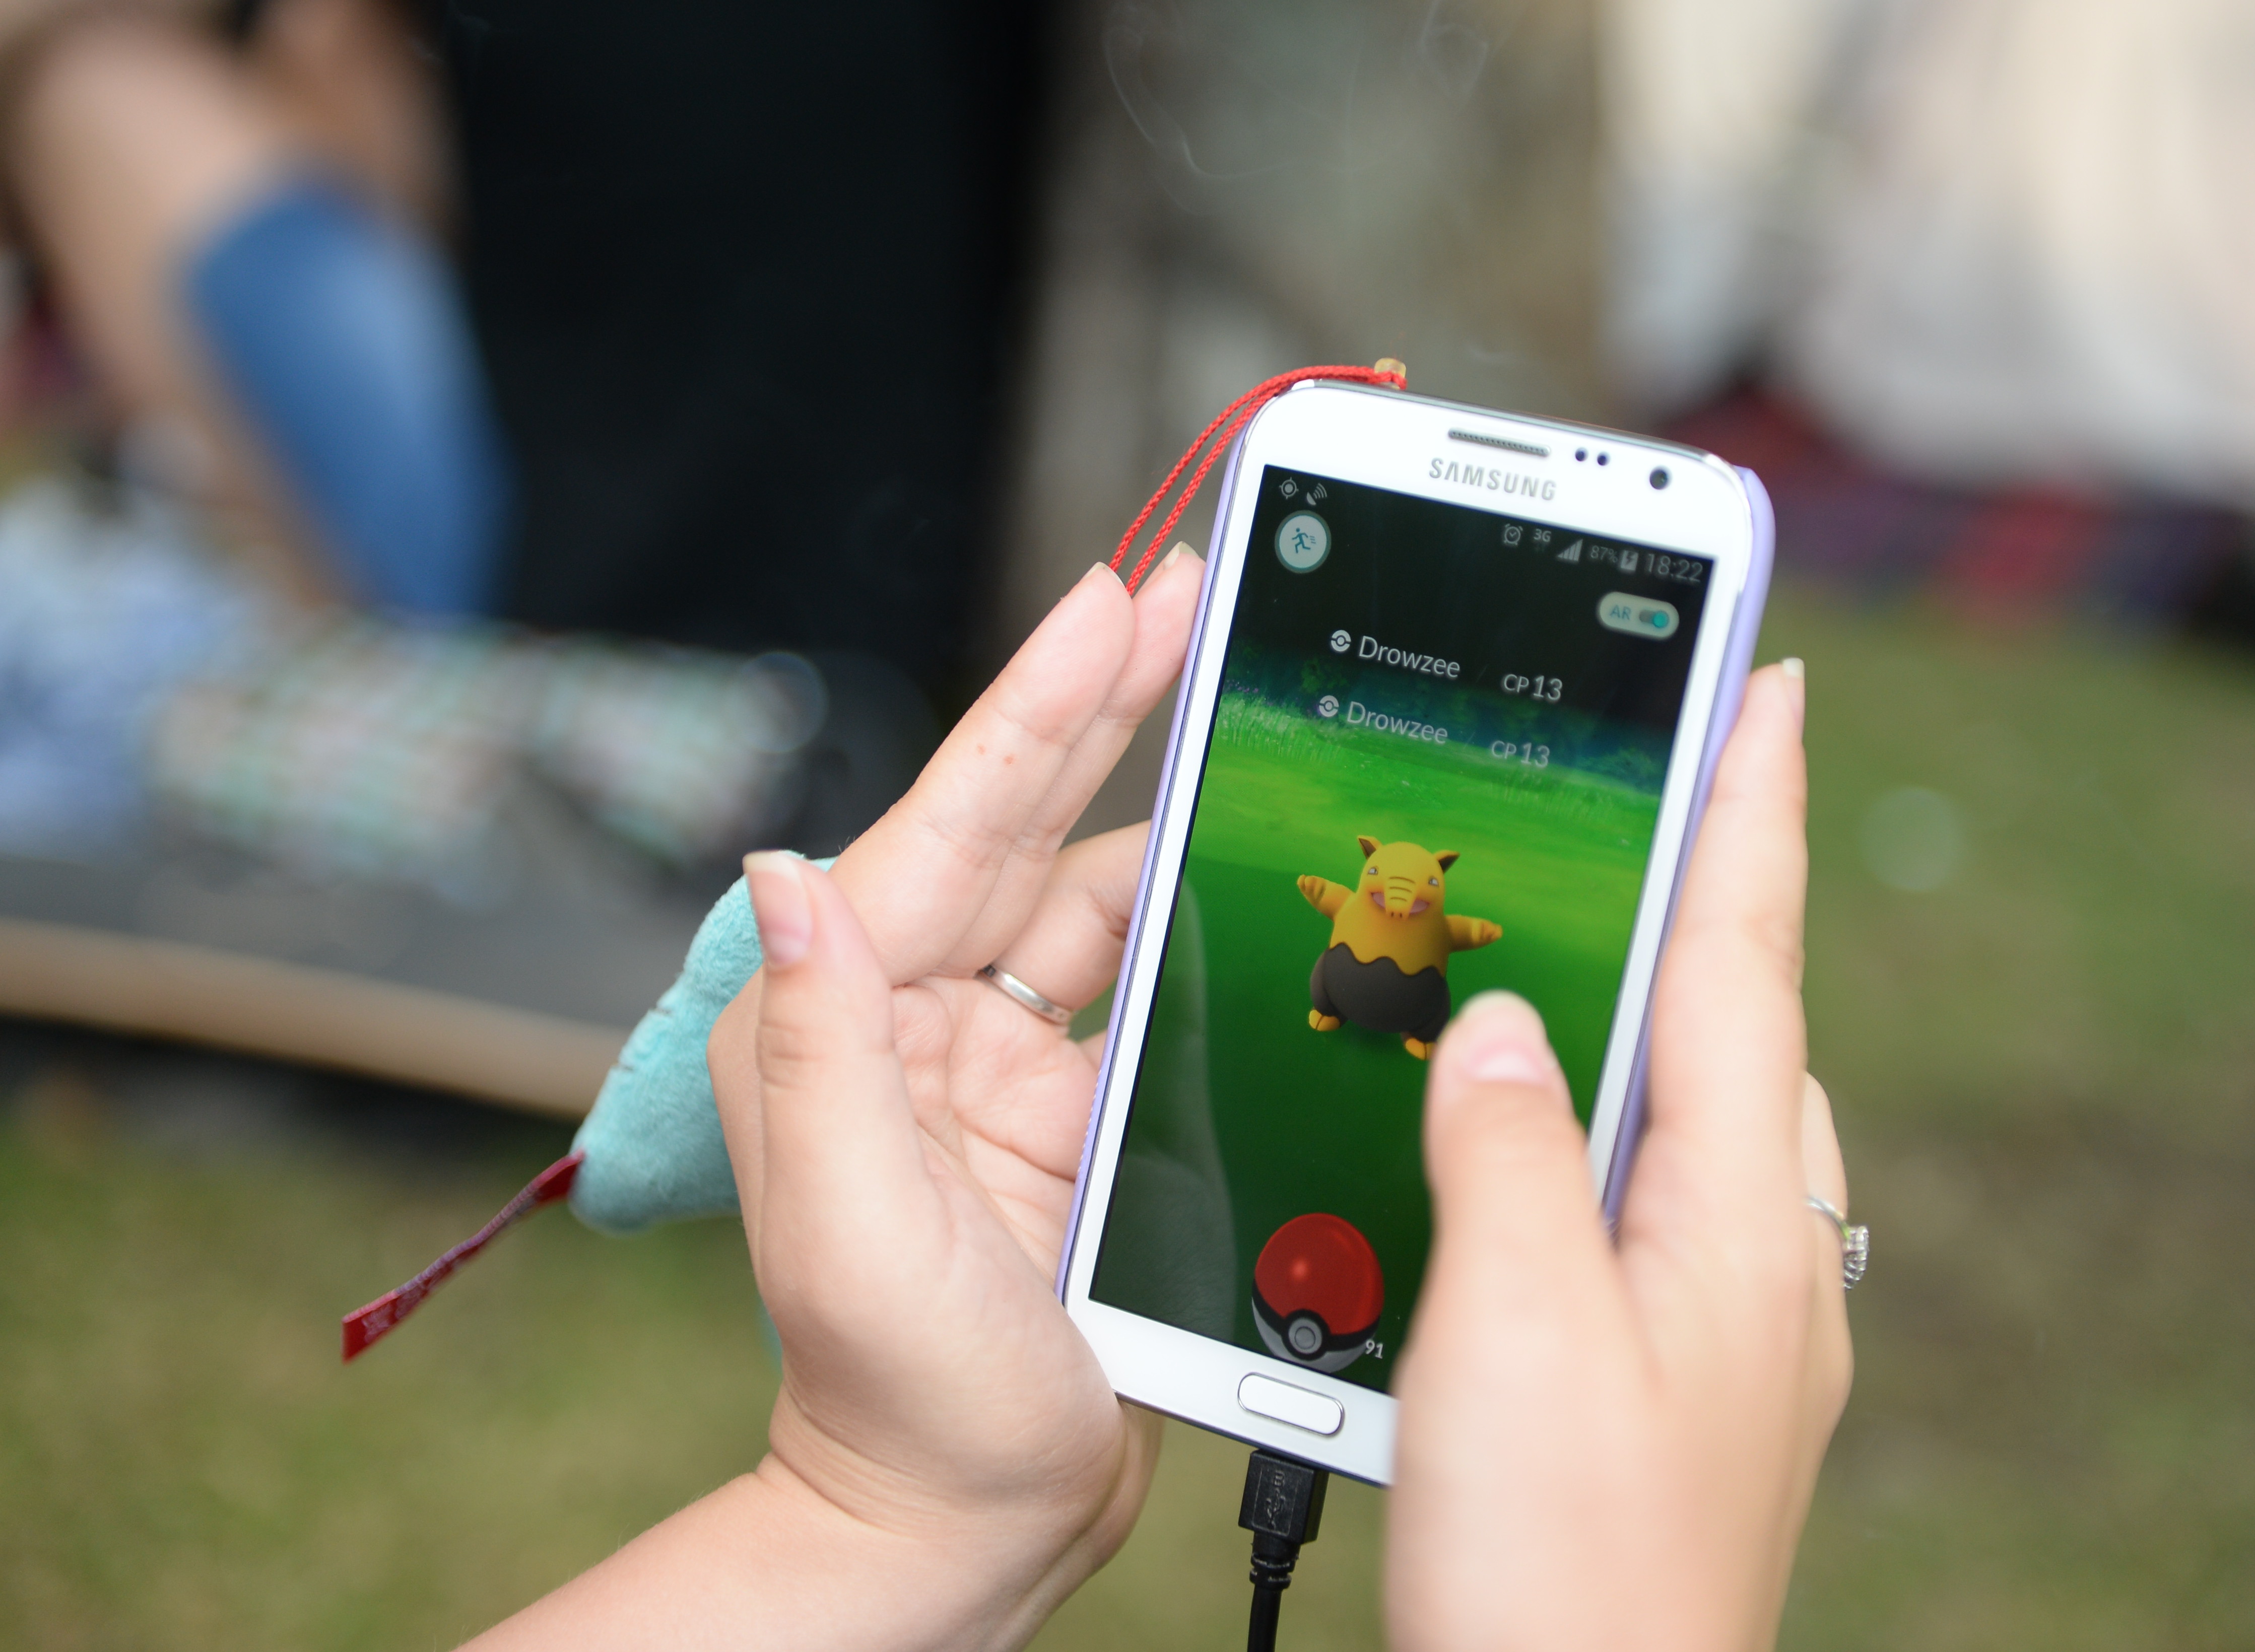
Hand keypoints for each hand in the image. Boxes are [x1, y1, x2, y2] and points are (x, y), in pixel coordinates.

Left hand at [466, 557, 1203, 1649]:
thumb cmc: (893, 1399)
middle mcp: (921, 1021)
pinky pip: (1153, 985)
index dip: (1039, 711)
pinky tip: (1259, 864)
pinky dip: (1205, 923)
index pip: (952, 830)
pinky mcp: (1083, 1108)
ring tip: (1249, 707)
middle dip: (1104, 707)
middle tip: (1188, 595)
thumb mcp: (846, 1228)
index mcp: (845, 1023)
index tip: (1110, 603)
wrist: (967, 1523)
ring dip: (1170, 807)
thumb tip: (784, 874)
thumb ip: (816, 1047)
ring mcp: (1012, 1064)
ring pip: (1101, 897)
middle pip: (1029, 830)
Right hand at [1388, 663, 1850, 1651]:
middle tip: (1658, 792)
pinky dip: (1615, 1136)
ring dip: (1657, 1018)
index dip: (1747, 812)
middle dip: (1706, 898)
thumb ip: (1507, 1147)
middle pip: (1741, 1031)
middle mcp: (1760, 1261)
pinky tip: (1548, 1154)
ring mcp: (1736, 1329)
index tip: (1765, 683)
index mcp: (1735, 1219)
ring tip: (1587, 946)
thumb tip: (1500, 1024)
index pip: (1744, 961)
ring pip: (1703, 1123)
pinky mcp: (1686, 1385)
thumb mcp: (1515, 1323)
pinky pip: (1662, 1208)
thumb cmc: (1564, 1566)